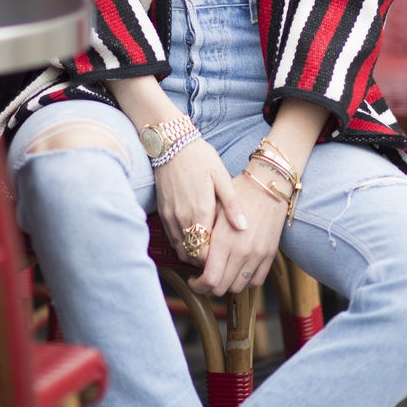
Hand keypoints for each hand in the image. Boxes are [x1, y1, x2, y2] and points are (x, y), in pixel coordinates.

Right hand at [154, 138, 246, 262]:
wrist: (171, 144)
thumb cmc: (200, 158)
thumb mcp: (221, 177)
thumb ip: (232, 204)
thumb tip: (243, 227)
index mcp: (200, 211)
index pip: (205, 252)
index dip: (215, 261)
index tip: (226, 258)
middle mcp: (182, 218)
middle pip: (193, 255)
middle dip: (206, 262)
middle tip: (220, 258)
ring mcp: (170, 216)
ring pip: (181, 249)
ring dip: (194, 253)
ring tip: (209, 250)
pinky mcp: (163, 213)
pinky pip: (172, 238)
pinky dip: (183, 244)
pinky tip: (195, 238)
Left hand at [188, 168, 286, 296]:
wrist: (268, 185)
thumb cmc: (238, 193)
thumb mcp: (215, 210)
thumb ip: (205, 236)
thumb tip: (194, 256)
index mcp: (224, 241)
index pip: (210, 279)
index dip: (198, 285)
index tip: (193, 279)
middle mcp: (242, 252)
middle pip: (222, 288)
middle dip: (208, 287)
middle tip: (203, 278)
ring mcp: (258, 255)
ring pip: (238, 287)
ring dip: (226, 285)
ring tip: (220, 273)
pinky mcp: (270, 255)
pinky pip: (256, 281)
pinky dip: (245, 281)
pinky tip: (237, 270)